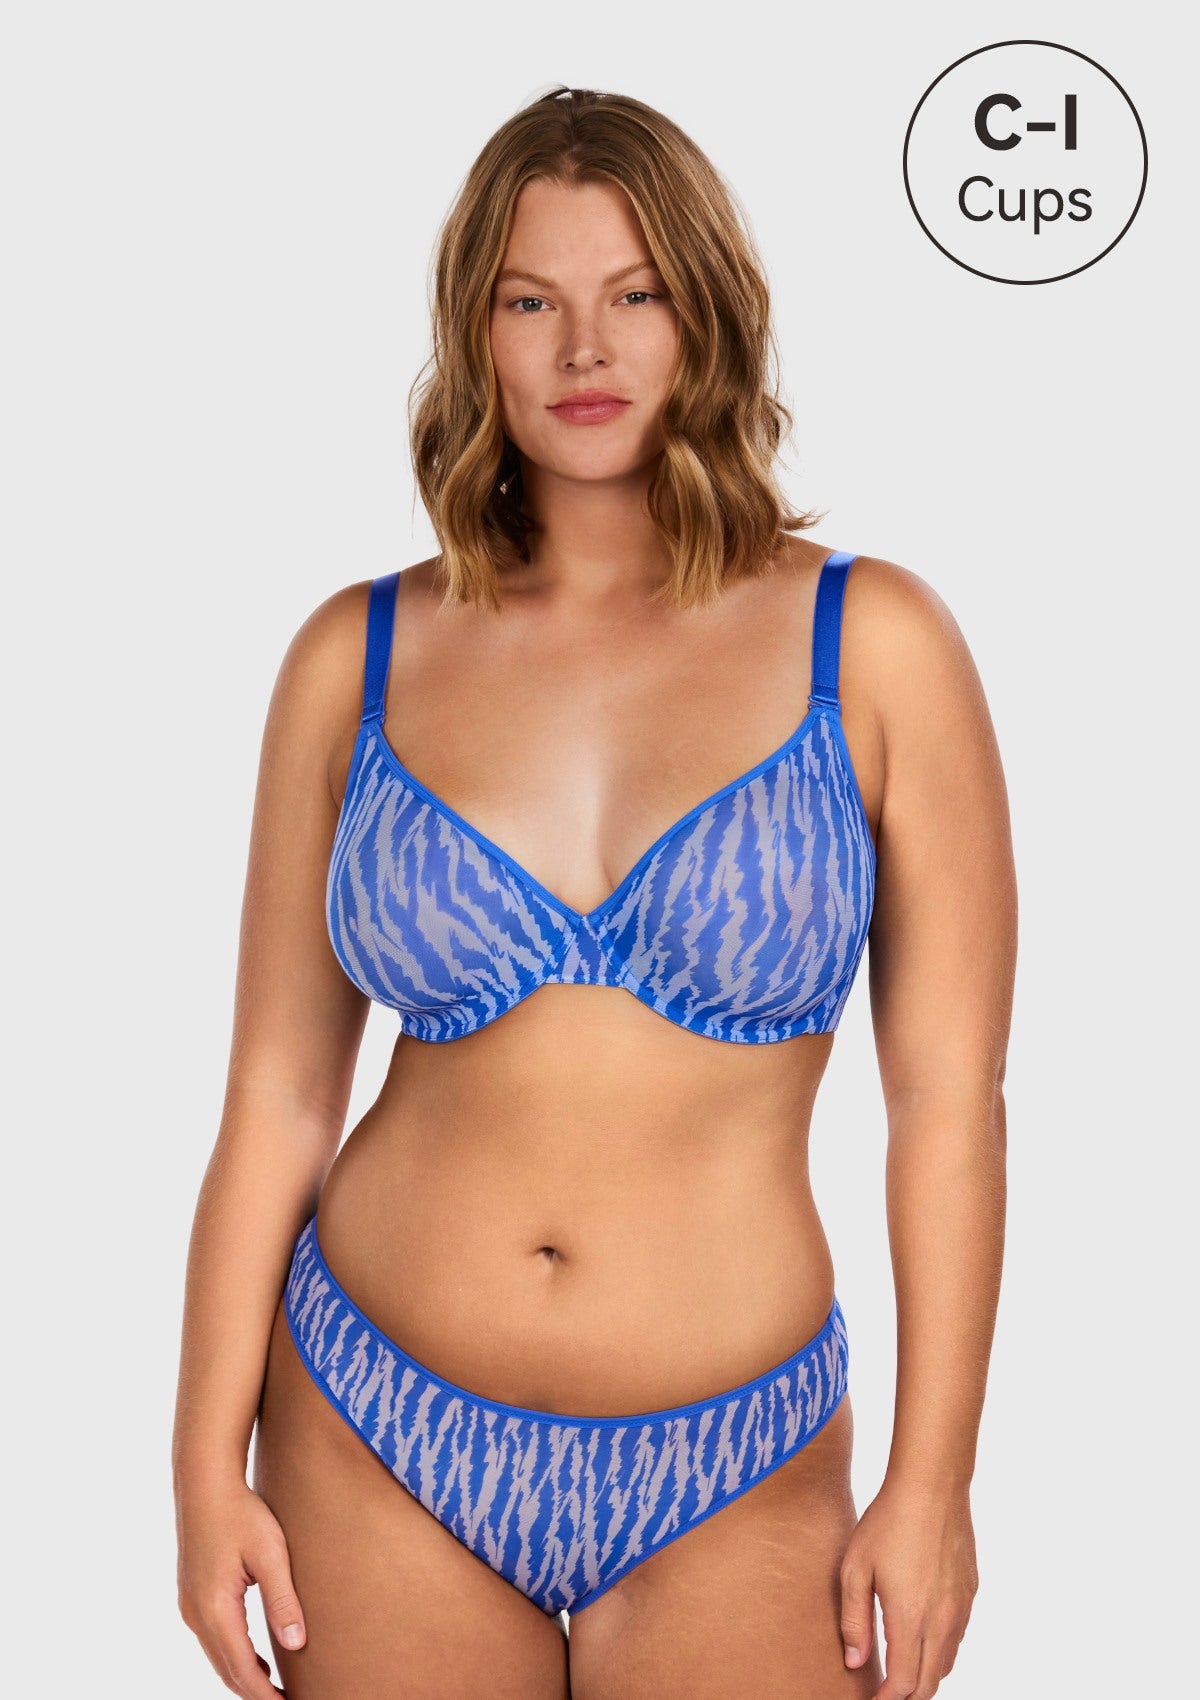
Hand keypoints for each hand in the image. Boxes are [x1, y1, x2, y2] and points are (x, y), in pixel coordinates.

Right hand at [176, 1477, 306, 1698]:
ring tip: (275, 1690)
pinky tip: (255, 1660)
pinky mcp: (192, 1597)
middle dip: (254, 1693)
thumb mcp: (270, 1554)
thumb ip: (282, 1600)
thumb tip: (296, 1643)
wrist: (205, 1484)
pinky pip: (214, 1640)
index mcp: (215, 1609)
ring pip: (218, 1656)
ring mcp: (190, 1607)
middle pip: (226, 1669)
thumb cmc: (241, 1514)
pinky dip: (234, 1657)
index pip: (241, 1669)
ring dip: (244, 1676)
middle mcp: (197, 1615)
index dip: (264, 1695)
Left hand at [839, 1477, 977, 1698]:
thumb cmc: (887, 1523)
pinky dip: (940, 1648)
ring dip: (925, 1673)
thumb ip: (854, 1620)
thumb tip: (855, 1661)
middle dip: (907, 1694)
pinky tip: (921, 1632)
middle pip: (929, 1683)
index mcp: (910, 1619)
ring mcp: (960, 1608)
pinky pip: (957, 1635)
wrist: (932, 1487)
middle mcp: (941, 1621)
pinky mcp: (970, 1592)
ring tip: (901, 1666)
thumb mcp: (855, 1568)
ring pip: (946, 1662)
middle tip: (885, 1691)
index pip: (904, 1684)